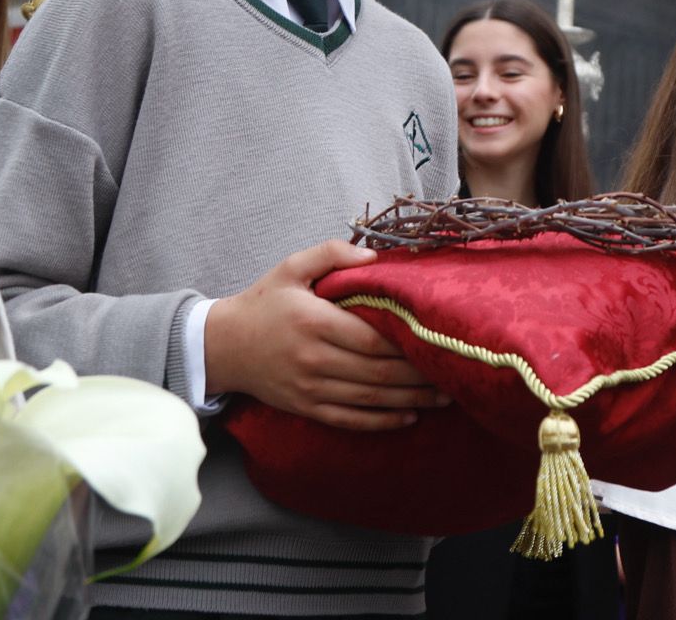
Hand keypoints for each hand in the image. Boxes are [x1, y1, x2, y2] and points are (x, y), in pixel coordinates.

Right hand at [205, 240, 449, 430]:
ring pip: (369, 399)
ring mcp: (310, 389)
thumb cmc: (264, 302)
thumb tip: (374, 256)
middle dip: (419, 376)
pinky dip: (381, 422)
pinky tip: (408, 418)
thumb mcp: (291, 267)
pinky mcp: (306, 408)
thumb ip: (331, 253)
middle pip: (378, 372)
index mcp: (314, 322)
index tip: (437, 340)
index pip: (372, 339)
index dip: (407, 344)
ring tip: (445, 397)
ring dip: (411, 401)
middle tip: (454, 372)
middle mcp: (314, 359)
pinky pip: (349, 420)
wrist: (222, 346)